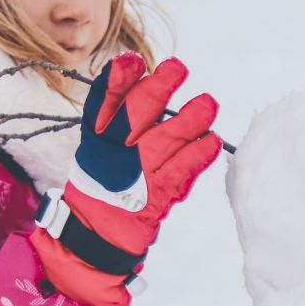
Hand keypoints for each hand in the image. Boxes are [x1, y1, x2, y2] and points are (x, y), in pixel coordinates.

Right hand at [31, 52, 221, 305]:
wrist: (92, 244)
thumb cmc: (103, 192)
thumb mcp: (99, 156)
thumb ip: (120, 125)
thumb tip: (152, 84)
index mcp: (95, 143)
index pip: (103, 106)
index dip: (117, 82)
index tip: (132, 61)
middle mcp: (111, 158)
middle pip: (134, 117)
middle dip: (157, 90)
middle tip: (179, 69)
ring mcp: (132, 178)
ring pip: (163, 142)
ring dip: (189, 120)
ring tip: (209, 103)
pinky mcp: (153, 200)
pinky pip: (179, 173)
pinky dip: (198, 156)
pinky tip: (212, 141)